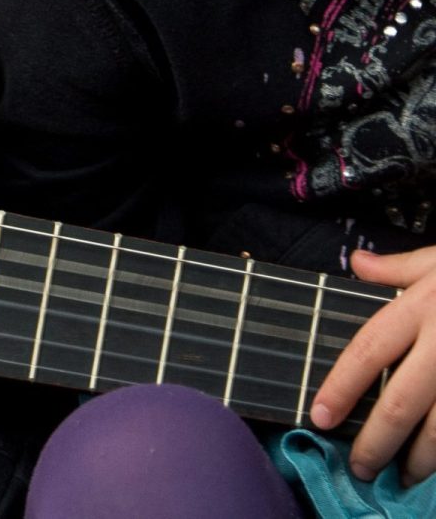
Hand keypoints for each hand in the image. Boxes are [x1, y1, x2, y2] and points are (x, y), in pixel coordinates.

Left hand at [313, 245, 435, 482]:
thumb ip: (400, 268)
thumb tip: (359, 264)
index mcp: (422, 308)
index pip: (368, 351)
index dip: (341, 387)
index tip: (319, 416)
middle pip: (402, 402)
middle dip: (376, 441)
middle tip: (360, 468)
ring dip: (421, 460)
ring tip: (403, 477)